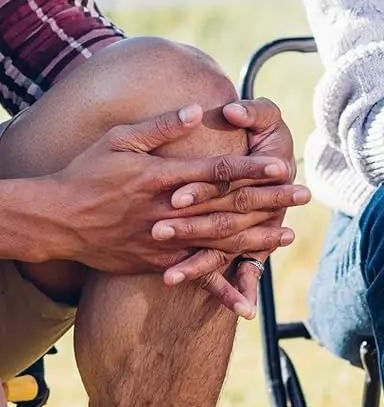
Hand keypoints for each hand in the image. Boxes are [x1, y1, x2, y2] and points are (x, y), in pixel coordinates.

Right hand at [33, 106, 302, 288]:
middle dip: (270, 200)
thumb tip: (198, 109)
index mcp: (162, 176)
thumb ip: (160, 126)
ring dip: (256, 239)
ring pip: (219, 240)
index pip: (217, 171)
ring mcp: (165, 239)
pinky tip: (246, 296)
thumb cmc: (86, 173)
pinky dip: (221, 285)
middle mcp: (169, 209)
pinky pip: (195, 274)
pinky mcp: (158, 262)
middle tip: (304, 195)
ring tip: (288, 234)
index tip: (281, 164)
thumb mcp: (118, 139)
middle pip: (228, 205)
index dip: (251, 168)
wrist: (55, 219)